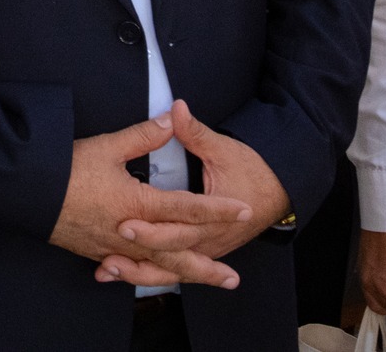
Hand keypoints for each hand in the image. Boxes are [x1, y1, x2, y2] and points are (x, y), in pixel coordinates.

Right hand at [49, 112, 253, 287]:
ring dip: (184, 277)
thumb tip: (169, 120)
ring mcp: (113, 247)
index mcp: (138, 204)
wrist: (26, 193)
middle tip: (233, 278)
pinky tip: (155, 279)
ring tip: (206, 283)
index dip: (217, 209)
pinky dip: (148, 277)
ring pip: (156, 268)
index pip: (187, 208)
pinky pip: (130, 270)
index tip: (242, 210)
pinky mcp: (97, 251)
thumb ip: (142, 136)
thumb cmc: (66, 170)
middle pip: (177, 253)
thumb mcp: (107, 146)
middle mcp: (130, 233)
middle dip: (207, 266)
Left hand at [94, 99, 290, 280]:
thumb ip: (194, 132)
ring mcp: (203, 252)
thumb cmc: (252, 171)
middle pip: (168, 254)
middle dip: (137, 251)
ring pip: (167, 272)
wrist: (278, 193)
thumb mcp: (223, 149)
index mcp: (212, 220)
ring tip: (107, 269)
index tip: (123, 222)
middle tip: (109, 243)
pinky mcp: (199, 255)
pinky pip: (170, 272)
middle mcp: (207, 242)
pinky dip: (144, 275)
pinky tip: (116, 273)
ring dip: (136, 273)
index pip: (177, 228)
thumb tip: (176, 109)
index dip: (150, 228)